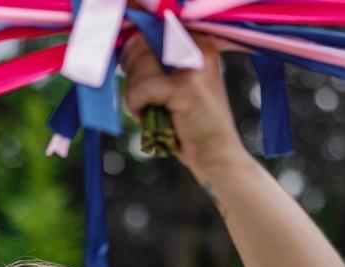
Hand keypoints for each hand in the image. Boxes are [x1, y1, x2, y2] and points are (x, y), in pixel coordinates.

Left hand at [121, 34, 247, 181]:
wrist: (217, 155)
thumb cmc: (193, 124)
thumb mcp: (178, 85)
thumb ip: (158, 64)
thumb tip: (127, 51)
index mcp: (199, 43)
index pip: (151, 33)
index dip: (134, 55)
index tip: (136, 78)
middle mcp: (199, 47)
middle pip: (142, 47)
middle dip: (131, 75)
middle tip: (140, 98)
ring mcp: (193, 66)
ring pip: (139, 67)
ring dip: (132, 94)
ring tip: (146, 111)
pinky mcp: (184, 87)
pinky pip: (141, 89)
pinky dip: (135, 106)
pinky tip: (145, 118)